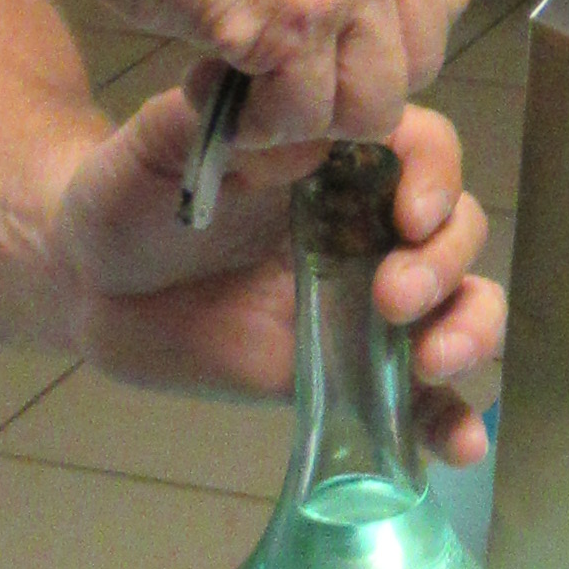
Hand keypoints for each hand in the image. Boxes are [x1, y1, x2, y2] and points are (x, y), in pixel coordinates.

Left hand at [47, 87, 505, 463]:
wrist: (97, 286)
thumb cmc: (132, 196)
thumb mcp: (159, 146)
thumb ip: (215, 121)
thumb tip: (299, 123)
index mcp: (341, 154)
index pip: (423, 148)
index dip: (434, 178)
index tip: (407, 217)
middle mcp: (372, 220)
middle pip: (455, 228)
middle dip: (444, 264)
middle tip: (390, 300)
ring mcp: (370, 299)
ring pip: (462, 303)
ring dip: (471, 330)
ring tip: (433, 362)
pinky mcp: (354, 371)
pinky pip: (419, 399)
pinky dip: (451, 423)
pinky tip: (460, 447)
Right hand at [69, 0, 467, 140]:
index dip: (389, 37)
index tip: (337, 48)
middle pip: (420, 57)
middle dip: (352, 85)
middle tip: (286, 80)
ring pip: (375, 103)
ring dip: (309, 116)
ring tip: (248, 94)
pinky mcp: (293, 20)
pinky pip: (303, 115)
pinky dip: (259, 126)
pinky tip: (214, 92)